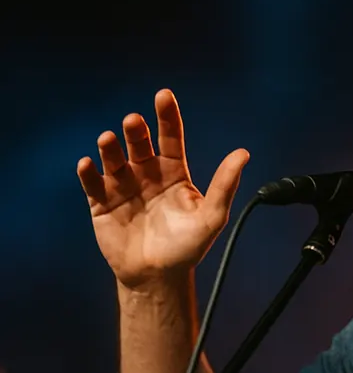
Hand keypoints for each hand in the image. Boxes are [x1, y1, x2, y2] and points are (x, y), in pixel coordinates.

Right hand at [77, 89, 248, 288]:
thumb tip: (243, 153)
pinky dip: (89, 173)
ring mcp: (123, 187)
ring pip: (114, 159)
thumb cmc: (188, 247)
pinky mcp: (101, 204)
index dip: (167, 117)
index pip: (170, 138)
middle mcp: (147, 174)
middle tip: (133, 121)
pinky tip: (89, 164)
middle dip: (135, 130)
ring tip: (109, 139)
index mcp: (173, 172)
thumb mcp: (211, 216)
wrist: (158, 277)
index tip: (164, 95)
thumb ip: (225, 184)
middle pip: (139, 144)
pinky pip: (92, 184)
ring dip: (110, 148)